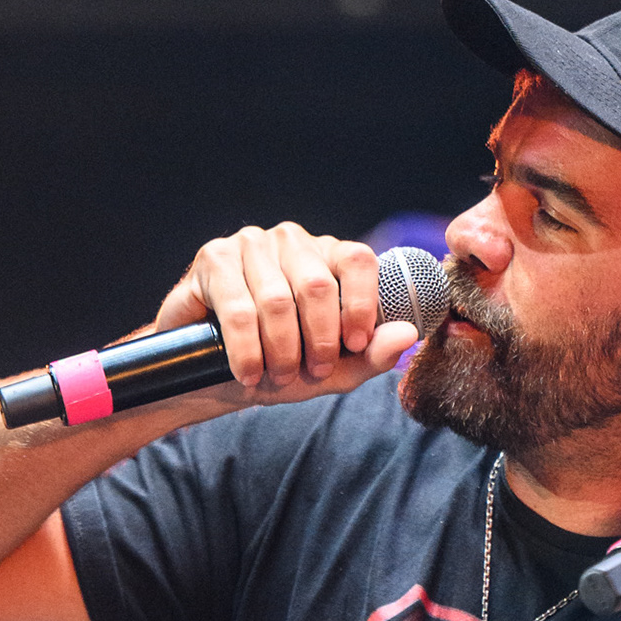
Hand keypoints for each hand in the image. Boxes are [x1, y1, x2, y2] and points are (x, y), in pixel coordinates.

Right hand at [152, 226, 418, 402]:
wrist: (214, 376)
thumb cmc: (278, 366)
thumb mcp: (332, 371)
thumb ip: (370, 356)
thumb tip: (407, 335)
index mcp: (327, 258)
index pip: (358, 260)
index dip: (361, 304)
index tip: (354, 345)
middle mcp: (291, 242)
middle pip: (317, 286)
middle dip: (318, 341)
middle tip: (311, 372)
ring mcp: (250, 245)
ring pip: (277, 301)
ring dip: (281, 352)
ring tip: (276, 377)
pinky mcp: (213, 260)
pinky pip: (239, 309)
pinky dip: (247, 351)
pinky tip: (248, 373)